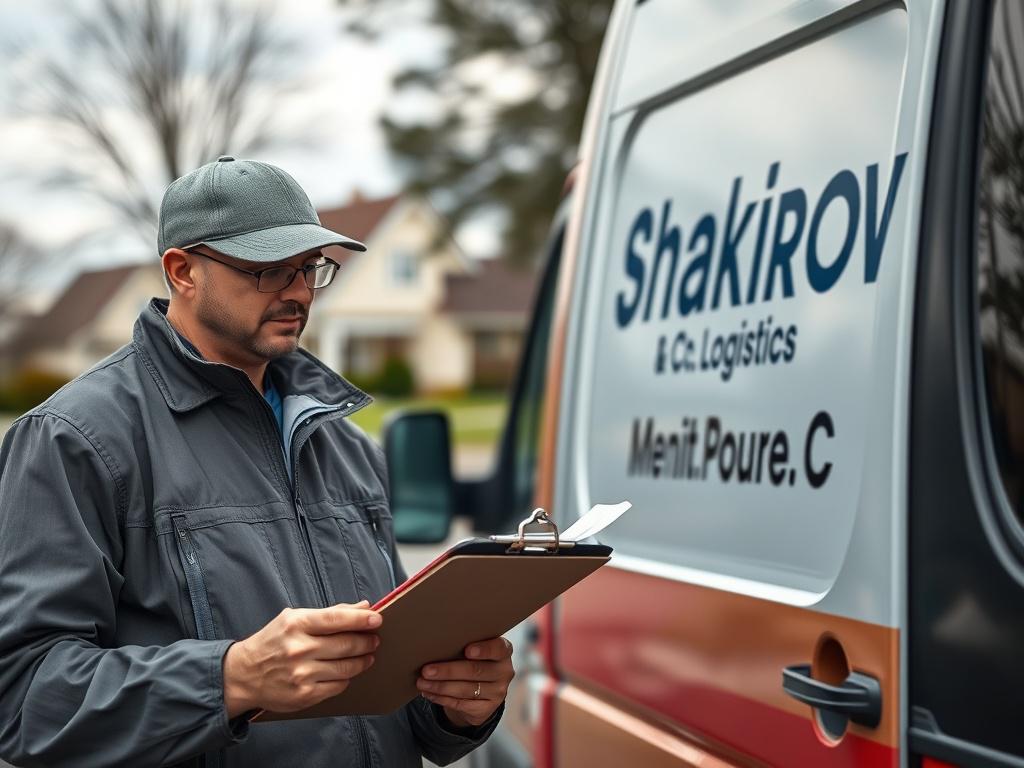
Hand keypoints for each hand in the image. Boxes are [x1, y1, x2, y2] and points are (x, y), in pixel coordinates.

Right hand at [222, 601, 380, 716]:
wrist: (243, 675)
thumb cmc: (273, 642)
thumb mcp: (294, 619)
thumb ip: (330, 613)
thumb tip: (364, 607)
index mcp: (297, 624)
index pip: (337, 618)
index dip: (361, 619)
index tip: (377, 619)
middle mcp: (299, 649)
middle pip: (346, 644)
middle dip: (366, 641)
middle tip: (375, 639)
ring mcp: (301, 674)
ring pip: (346, 667)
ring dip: (362, 661)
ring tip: (368, 656)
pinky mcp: (304, 695)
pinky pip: (337, 685)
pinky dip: (346, 678)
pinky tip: (347, 672)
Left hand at [416, 637, 513, 727]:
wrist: (482, 690)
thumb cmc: (473, 660)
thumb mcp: (476, 650)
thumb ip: (464, 645)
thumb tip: (435, 644)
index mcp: (504, 651)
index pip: (499, 649)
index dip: (484, 650)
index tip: (467, 651)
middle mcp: (504, 672)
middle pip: (475, 671)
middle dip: (448, 671)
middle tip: (426, 670)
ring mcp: (498, 692)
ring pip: (466, 690)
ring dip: (440, 686)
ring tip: (422, 682)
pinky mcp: (487, 709)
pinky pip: (461, 704)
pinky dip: (442, 698)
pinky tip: (429, 693)